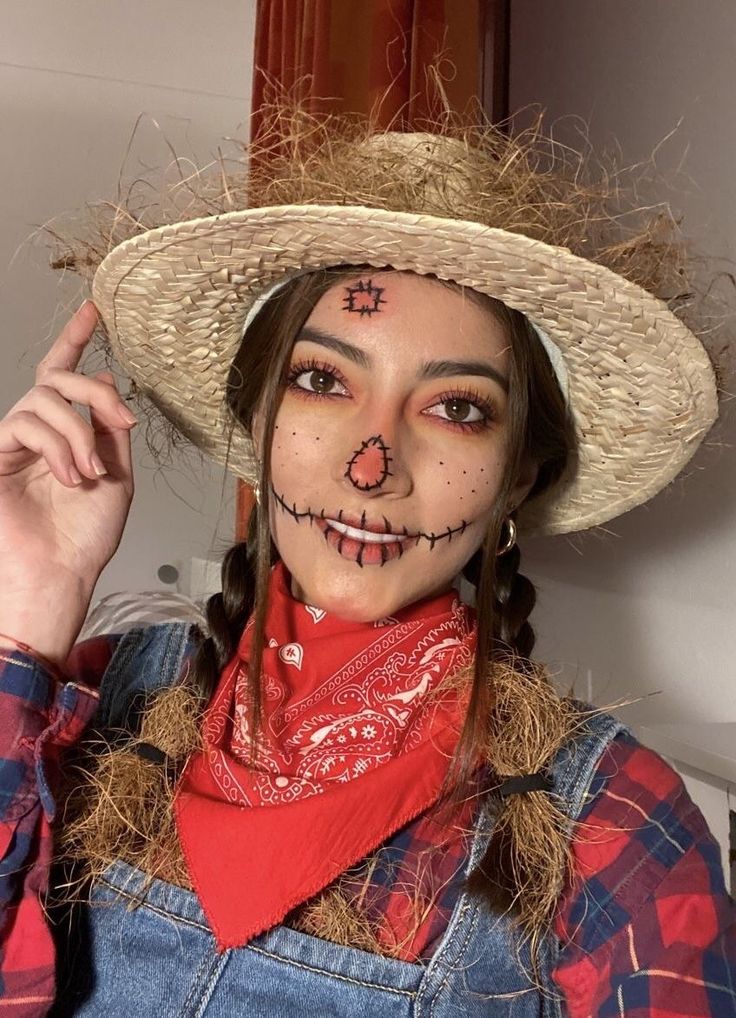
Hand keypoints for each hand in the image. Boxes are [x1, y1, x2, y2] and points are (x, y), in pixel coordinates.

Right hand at [0, 301, 136, 597]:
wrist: (62, 572)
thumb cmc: (84, 535)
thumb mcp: (116, 474)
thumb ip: (109, 427)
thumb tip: (104, 378)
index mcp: (66, 435)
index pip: (64, 378)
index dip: (74, 342)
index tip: (92, 312)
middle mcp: (37, 434)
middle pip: (56, 379)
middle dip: (95, 394)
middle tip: (121, 421)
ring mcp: (13, 443)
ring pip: (43, 400)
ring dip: (78, 433)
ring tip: (88, 473)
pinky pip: (25, 424)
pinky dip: (56, 445)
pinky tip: (69, 475)